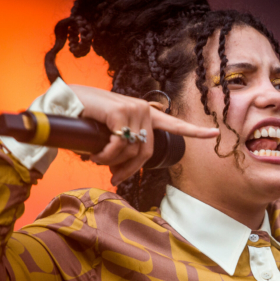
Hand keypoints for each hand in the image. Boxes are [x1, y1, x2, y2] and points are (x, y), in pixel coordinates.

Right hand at [69, 84, 218, 184]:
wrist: (65, 101)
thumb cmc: (85, 118)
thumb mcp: (108, 132)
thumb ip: (123, 142)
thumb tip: (124, 168)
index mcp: (144, 113)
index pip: (173, 123)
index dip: (194, 131)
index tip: (214, 133)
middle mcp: (143, 109)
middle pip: (146, 151)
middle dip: (129, 170)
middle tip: (115, 179)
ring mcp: (134, 109)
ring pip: (131, 151)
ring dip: (112, 163)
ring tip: (98, 161)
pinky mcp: (121, 111)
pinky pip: (119, 146)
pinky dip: (106, 156)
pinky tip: (95, 155)